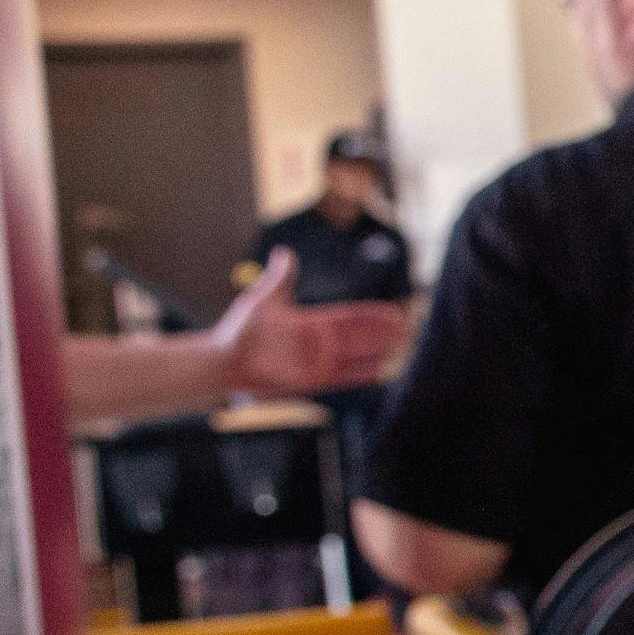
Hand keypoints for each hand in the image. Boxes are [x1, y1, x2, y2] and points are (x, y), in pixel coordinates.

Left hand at [211, 252, 408, 396]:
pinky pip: (343, 378)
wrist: (223, 364)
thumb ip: (279, 279)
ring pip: (356, 357)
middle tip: (410, 330)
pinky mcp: (311, 381)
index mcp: (310, 322)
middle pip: (360, 338)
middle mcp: (318, 343)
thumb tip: (285, 253)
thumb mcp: (261, 301)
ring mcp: (316, 363)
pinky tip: (382, 371)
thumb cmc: (238, 331)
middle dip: (385, 334)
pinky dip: (362, 374)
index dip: (373, 316)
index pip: (350, 317)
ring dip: (380, 353)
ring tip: (404, 349)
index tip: (395, 311)